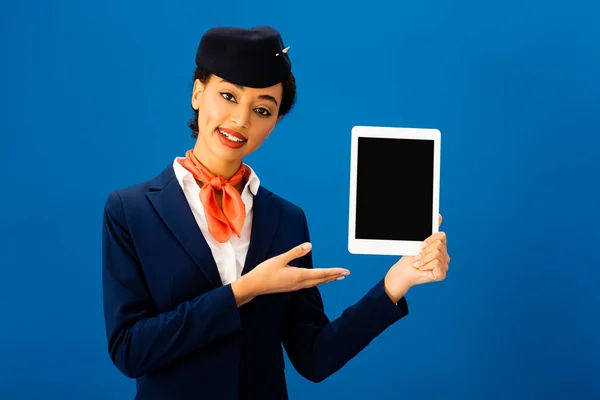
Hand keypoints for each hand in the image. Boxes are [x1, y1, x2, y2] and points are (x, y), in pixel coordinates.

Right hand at [231, 242, 349, 305]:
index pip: (321, 274)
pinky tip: (318, 280)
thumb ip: (295, 252)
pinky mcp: (292, 287)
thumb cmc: (265, 272)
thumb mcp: (280, 259)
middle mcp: (300, 283)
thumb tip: (309, 245)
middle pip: (321, 279)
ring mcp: (296, 286)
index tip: (344, 271)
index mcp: (299, 275)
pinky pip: (309, 284)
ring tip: (336, 277)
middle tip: (346, 274)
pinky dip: (318, 281)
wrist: (254, 286)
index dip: (334, 271)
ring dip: (327, 279)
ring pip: (316, 283)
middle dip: (334, 276)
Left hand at [384, 214, 449, 302]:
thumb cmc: (410, 257)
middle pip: (439, 244)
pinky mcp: (442, 274)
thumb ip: (431, 230)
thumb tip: (439, 216)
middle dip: (425, 250)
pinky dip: (426, 265)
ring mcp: (444, 266)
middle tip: (417, 256)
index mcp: (441, 248)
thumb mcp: (420, 242)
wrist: (403, 270)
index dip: (430, 240)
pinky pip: (436, 263)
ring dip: (424, 258)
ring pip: (437, 253)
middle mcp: (445, 257)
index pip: (442, 236)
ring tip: (418, 263)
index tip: (420, 246)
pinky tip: (421, 268)